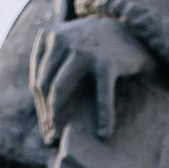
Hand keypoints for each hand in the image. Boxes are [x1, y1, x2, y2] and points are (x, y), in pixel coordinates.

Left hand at [31, 16, 159, 143]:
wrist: (132, 30)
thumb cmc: (97, 45)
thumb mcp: (69, 42)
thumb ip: (51, 60)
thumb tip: (38, 96)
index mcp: (49, 36)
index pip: (36, 77)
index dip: (39, 106)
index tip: (45, 126)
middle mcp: (62, 40)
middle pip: (43, 85)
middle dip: (45, 114)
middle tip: (50, 136)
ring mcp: (83, 51)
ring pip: (58, 89)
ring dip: (56, 116)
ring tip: (60, 136)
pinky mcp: (107, 62)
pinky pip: (101, 94)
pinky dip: (104, 115)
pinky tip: (104, 133)